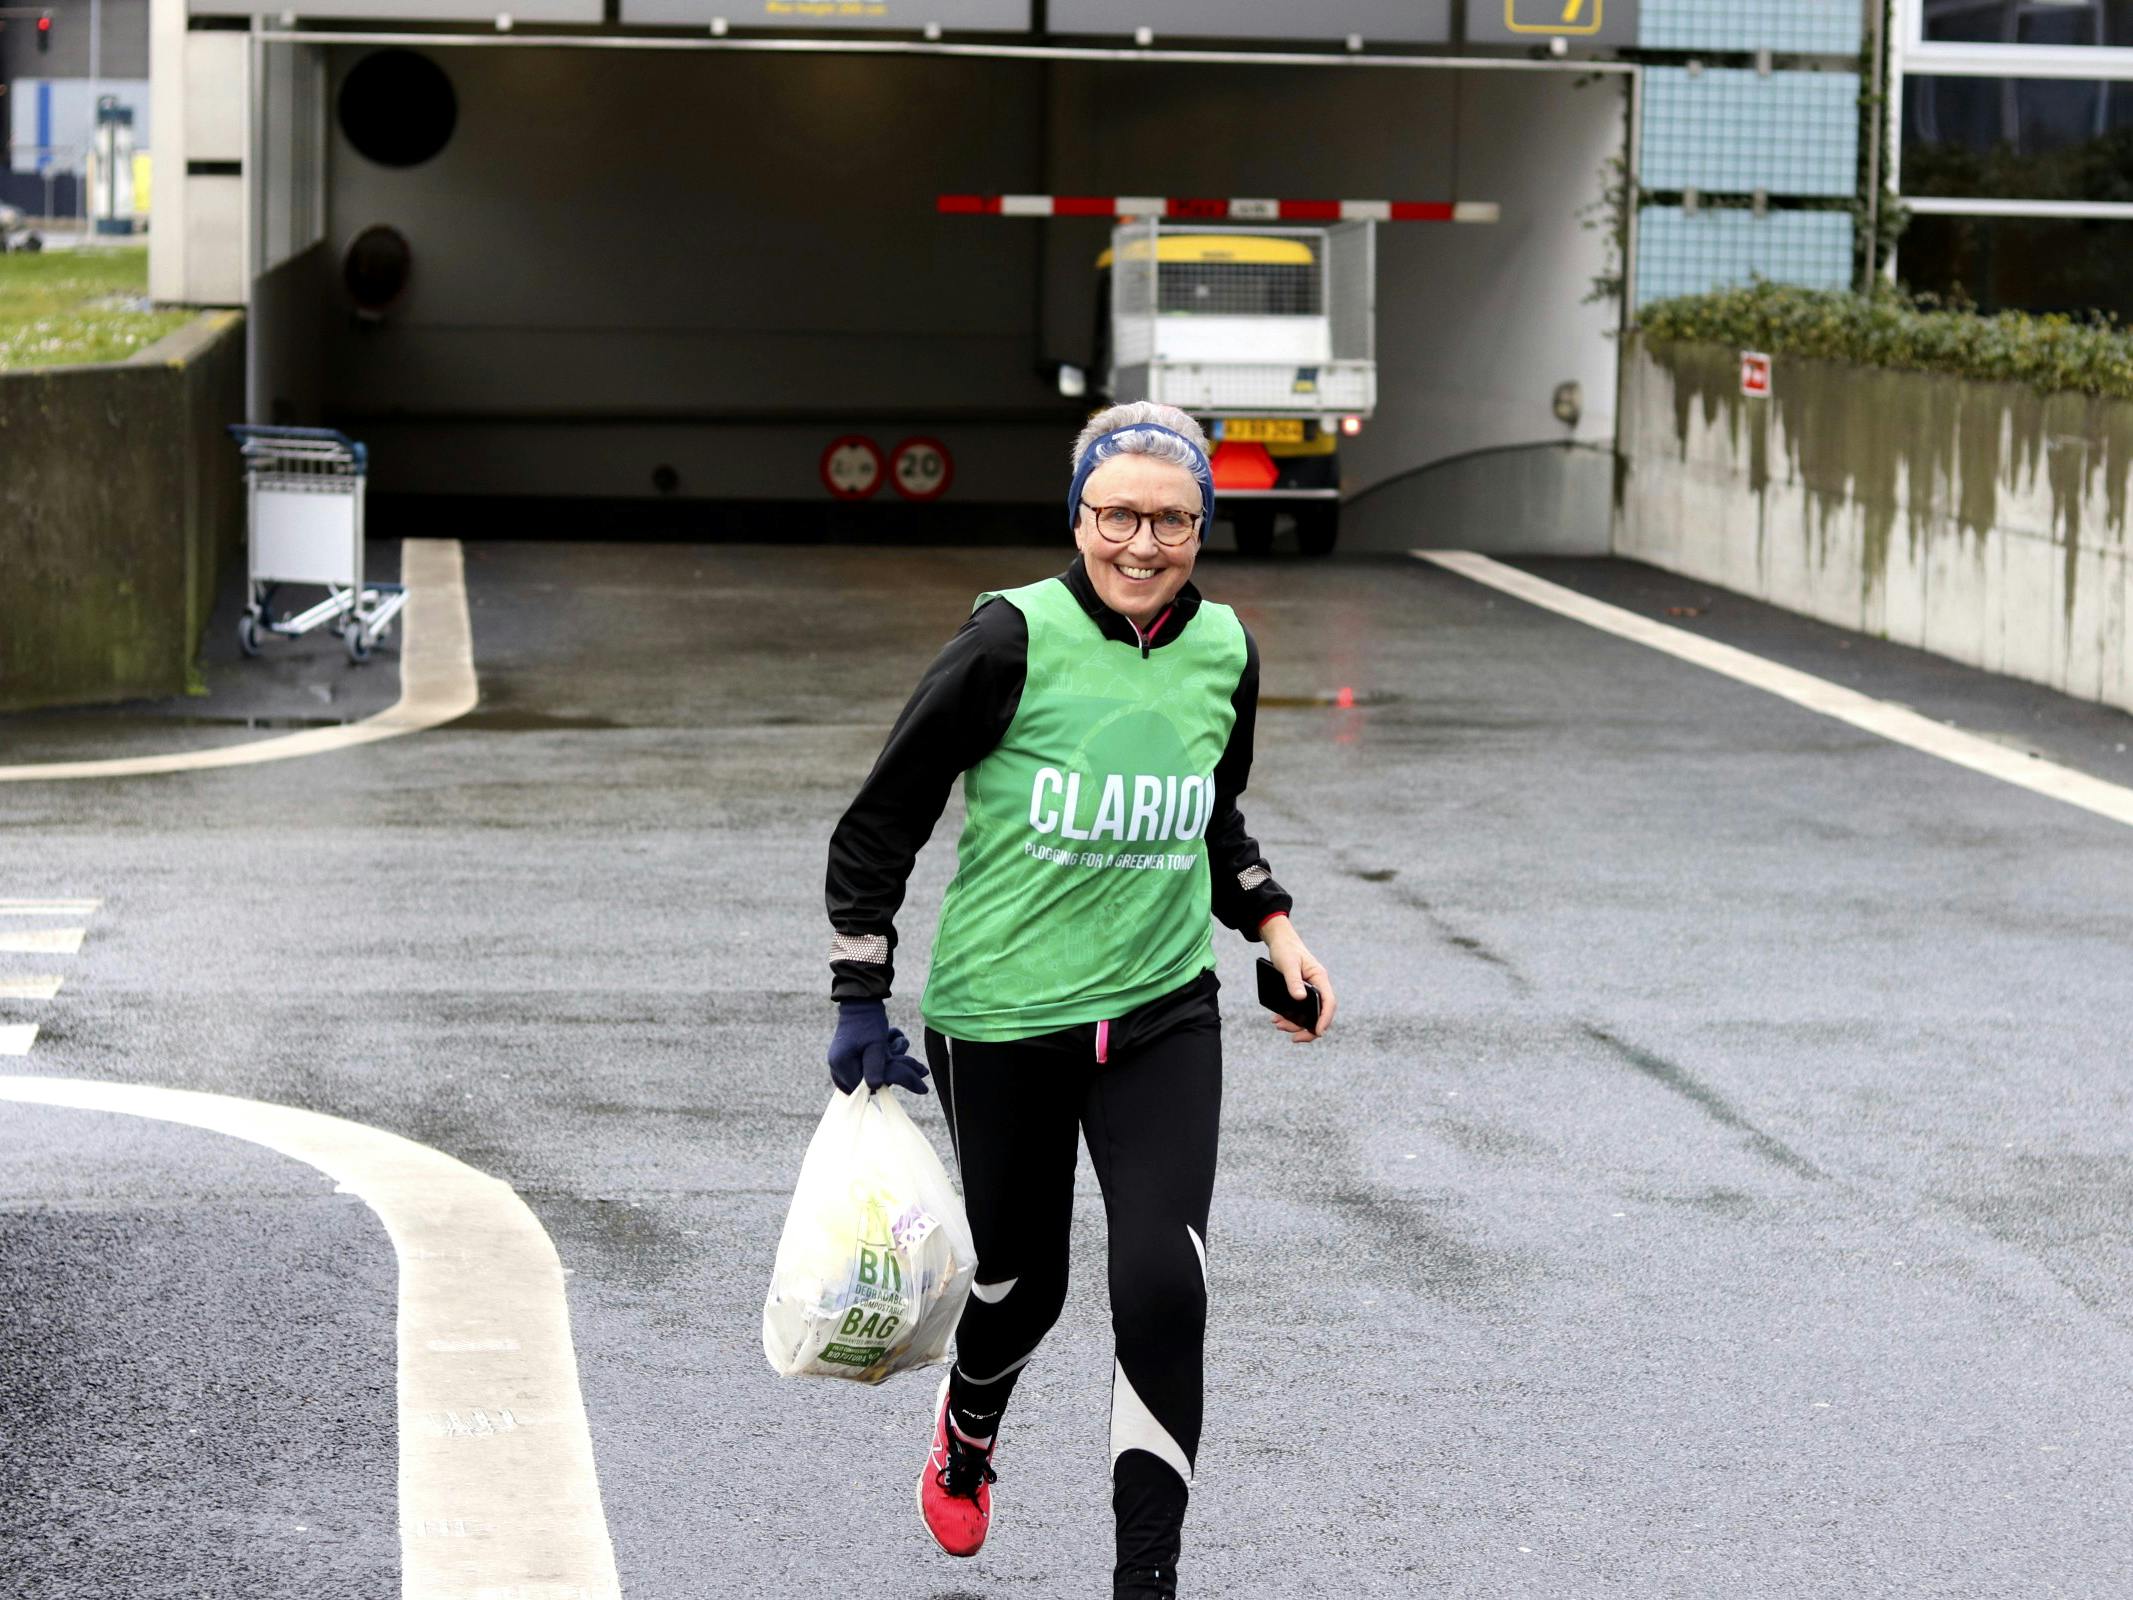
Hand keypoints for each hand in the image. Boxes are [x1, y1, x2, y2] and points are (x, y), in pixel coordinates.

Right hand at [828, 1000, 930, 1094]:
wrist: (862, 1001)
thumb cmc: (868, 1022)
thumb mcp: (876, 1045)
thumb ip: (875, 1067)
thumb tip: (875, 1087)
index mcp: (841, 1065)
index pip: (864, 1087)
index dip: (883, 1080)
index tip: (895, 1062)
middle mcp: (837, 1067)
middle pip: (867, 1082)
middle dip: (888, 1067)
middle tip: (898, 1046)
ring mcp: (843, 1063)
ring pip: (870, 1074)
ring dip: (888, 1060)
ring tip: (895, 1041)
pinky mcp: (850, 1058)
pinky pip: (868, 1066)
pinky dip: (882, 1057)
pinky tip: (889, 1041)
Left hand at [1261, 917, 1336, 1044]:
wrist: (1280, 941)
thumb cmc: (1286, 949)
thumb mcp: (1287, 964)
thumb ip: (1293, 981)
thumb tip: (1299, 999)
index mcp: (1320, 978)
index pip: (1329, 1002)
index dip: (1325, 1019)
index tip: (1318, 1032)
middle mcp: (1318, 986)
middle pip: (1321, 1013)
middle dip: (1308, 1029)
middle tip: (1294, 1039)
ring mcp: (1311, 991)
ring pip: (1309, 1014)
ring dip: (1295, 1024)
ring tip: (1278, 1025)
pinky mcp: (1302, 993)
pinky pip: (1300, 1010)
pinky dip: (1290, 1017)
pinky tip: (1277, 1019)